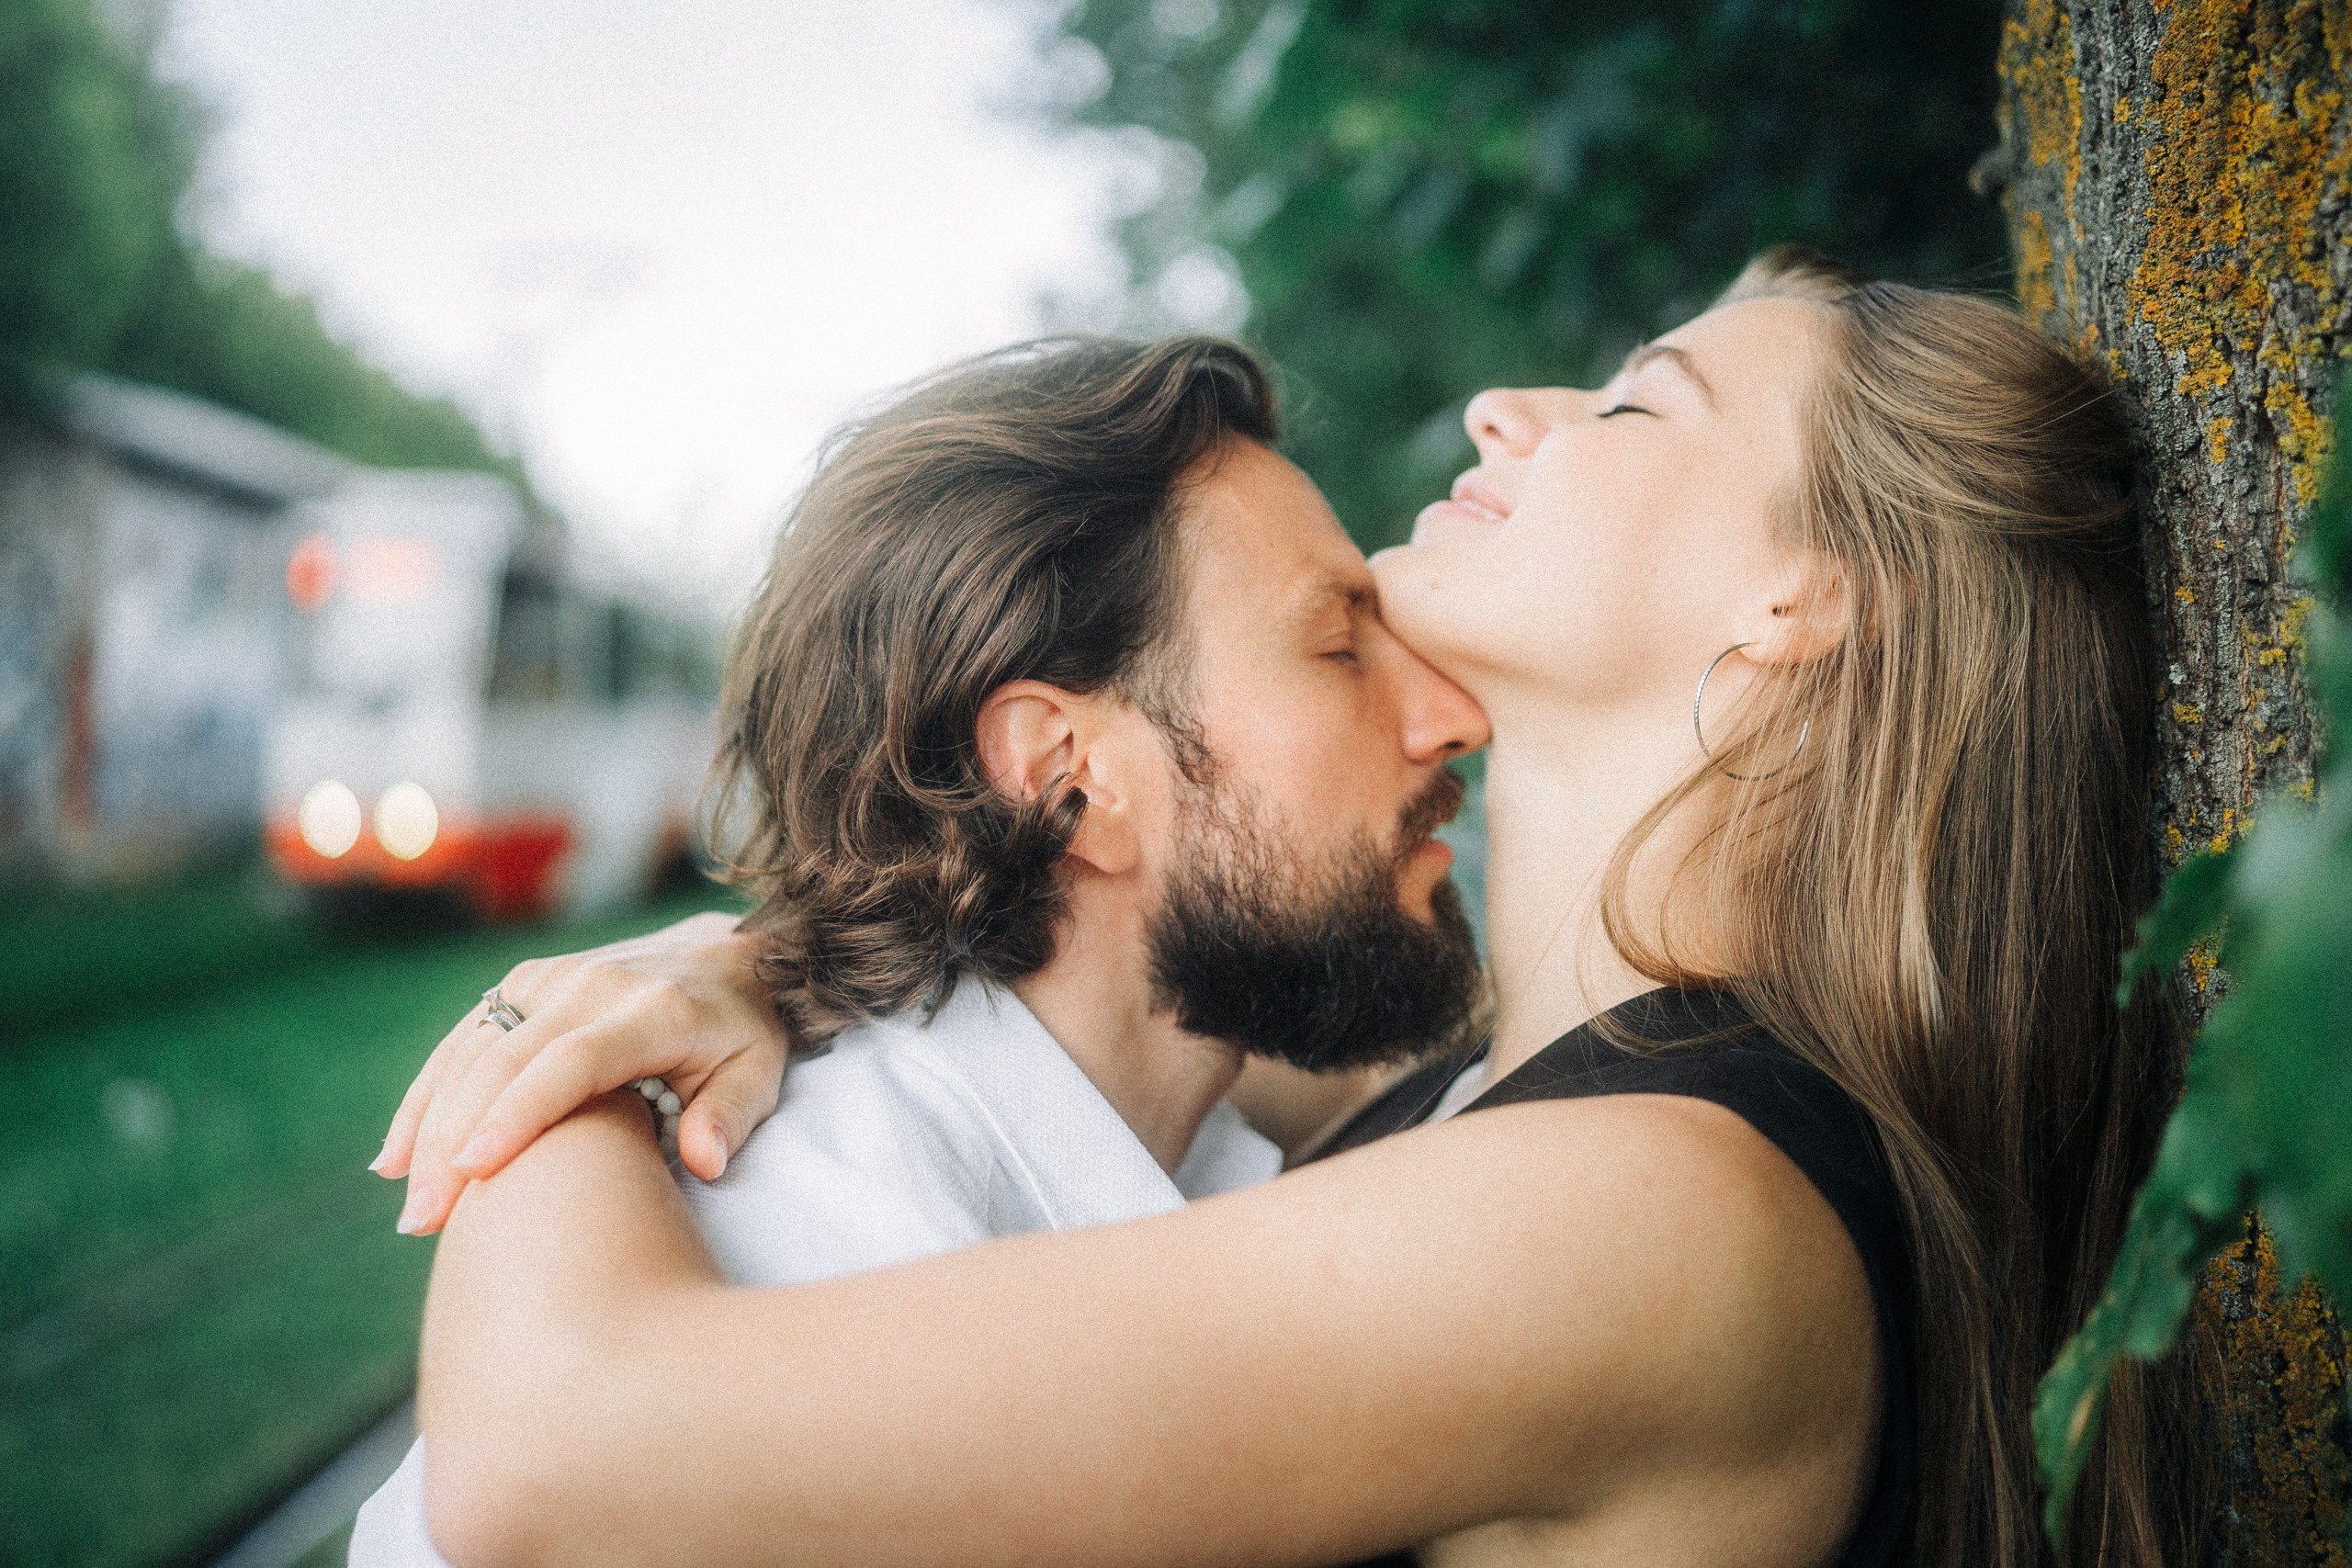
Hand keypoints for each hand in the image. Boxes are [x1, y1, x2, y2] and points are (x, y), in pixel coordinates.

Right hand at [375, 910, 788, 1234]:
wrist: (727, 955)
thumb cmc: (745, 1033)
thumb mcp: (761, 1072)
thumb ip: (731, 1115)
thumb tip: (702, 1163)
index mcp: (653, 1010)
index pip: (573, 1060)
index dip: (520, 1112)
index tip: (475, 1169)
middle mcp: (593, 985)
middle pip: (506, 1061)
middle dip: (456, 1139)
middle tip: (424, 1220)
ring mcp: (552, 978)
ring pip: (472, 1050)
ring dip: (430, 1126)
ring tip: (410, 1206)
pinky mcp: (526, 983)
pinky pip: (464, 1039)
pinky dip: (428, 1095)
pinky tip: (397, 1157)